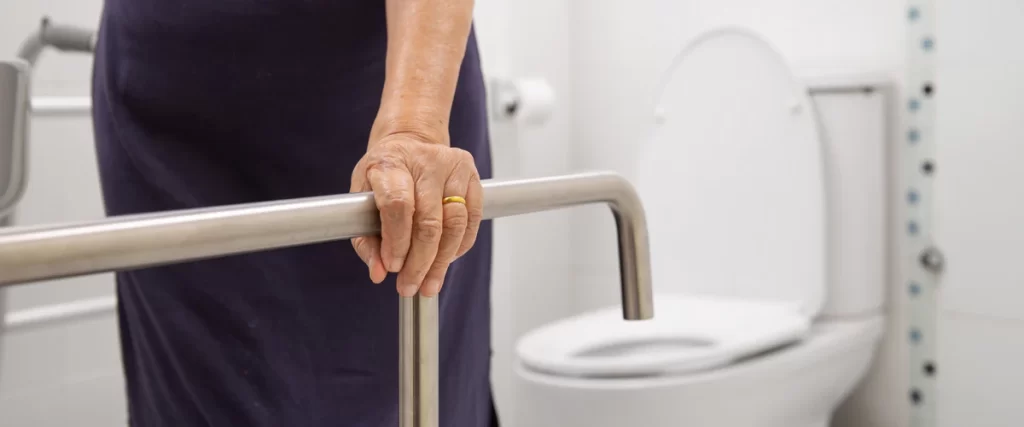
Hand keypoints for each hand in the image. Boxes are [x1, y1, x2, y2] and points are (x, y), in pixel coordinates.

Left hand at [350, 132, 483, 296]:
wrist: (410, 144)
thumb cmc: (384, 175)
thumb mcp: (361, 199)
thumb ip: (366, 239)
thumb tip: (378, 273)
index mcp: (391, 163)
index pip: (398, 206)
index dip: (397, 242)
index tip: (392, 266)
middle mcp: (426, 161)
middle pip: (430, 222)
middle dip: (420, 262)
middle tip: (409, 285)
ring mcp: (454, 168)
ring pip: (455, 225)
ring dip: (441, 261)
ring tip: (429, 283)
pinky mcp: (473, 177)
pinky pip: (472, 222)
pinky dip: (459, 247)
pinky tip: (445, 260)